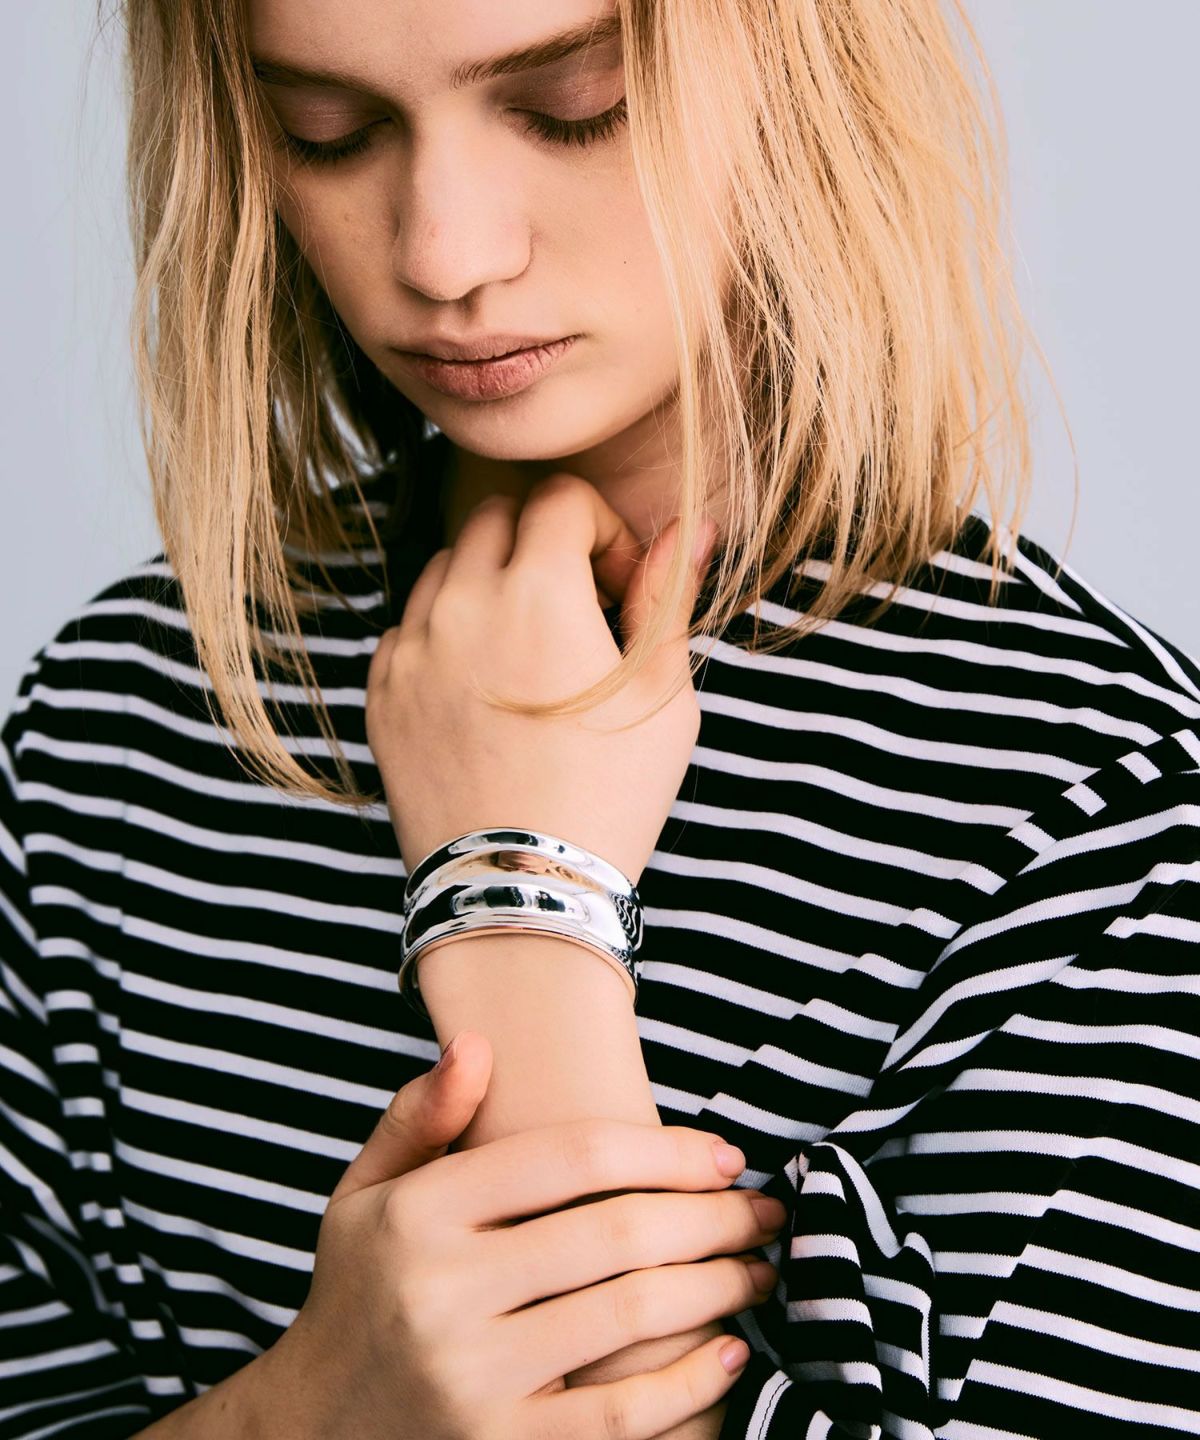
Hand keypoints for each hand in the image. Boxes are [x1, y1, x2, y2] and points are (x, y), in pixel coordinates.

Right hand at [256, 1031, 775, 1439]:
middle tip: (767, 1212)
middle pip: (615, 1231)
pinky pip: (622, 1417)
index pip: (568, 1156)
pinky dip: (690, 1383)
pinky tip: (729, 1352)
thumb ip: (419, 1118)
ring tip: (760, 1270)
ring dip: (717, 1286)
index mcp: (418, 1214)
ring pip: (631, 1313)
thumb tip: (478, 1043)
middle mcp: (443, 1292)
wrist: (308, 1436)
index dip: (663, 1149)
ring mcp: (473, 1380)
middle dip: (712, 1216)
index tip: (725, 1154)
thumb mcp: (363, 1196)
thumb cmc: (359, 1294)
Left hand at [366, 472, 718, 879]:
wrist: (521, 891)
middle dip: (542, 541)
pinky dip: (446, 633)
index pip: (561, 498)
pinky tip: (482, 687)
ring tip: (528, 651)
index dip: (604, 529)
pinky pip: (408, 628)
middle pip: (496, 517)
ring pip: (446, 567)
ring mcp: (411, 650)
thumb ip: (668, 595)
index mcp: (536, 591)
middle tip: (577, 607)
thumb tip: (692, 525)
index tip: (620, 587)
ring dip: (491, 583)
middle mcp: (460, 604)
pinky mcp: (381, 694)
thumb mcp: (662, 695)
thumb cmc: (609, 794)